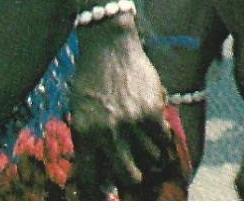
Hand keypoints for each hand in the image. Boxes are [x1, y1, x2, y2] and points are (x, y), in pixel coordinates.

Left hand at [69, 19, 177, 196]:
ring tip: (146, 146)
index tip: (107, 197)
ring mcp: (131, 123)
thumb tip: (100, 171)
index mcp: (85, 134)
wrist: (108, 46)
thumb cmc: (91, 78)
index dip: (99, 193)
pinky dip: (162, 137)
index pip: (91, 179)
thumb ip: (89, 139)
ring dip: (150, 155)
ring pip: (150, 158)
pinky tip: (157, 130)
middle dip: (132, 179)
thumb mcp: (79, 110)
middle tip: (135, 175)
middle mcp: (108, 133)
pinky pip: (163, 138)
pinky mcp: (151, 111)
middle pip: (128, 176)